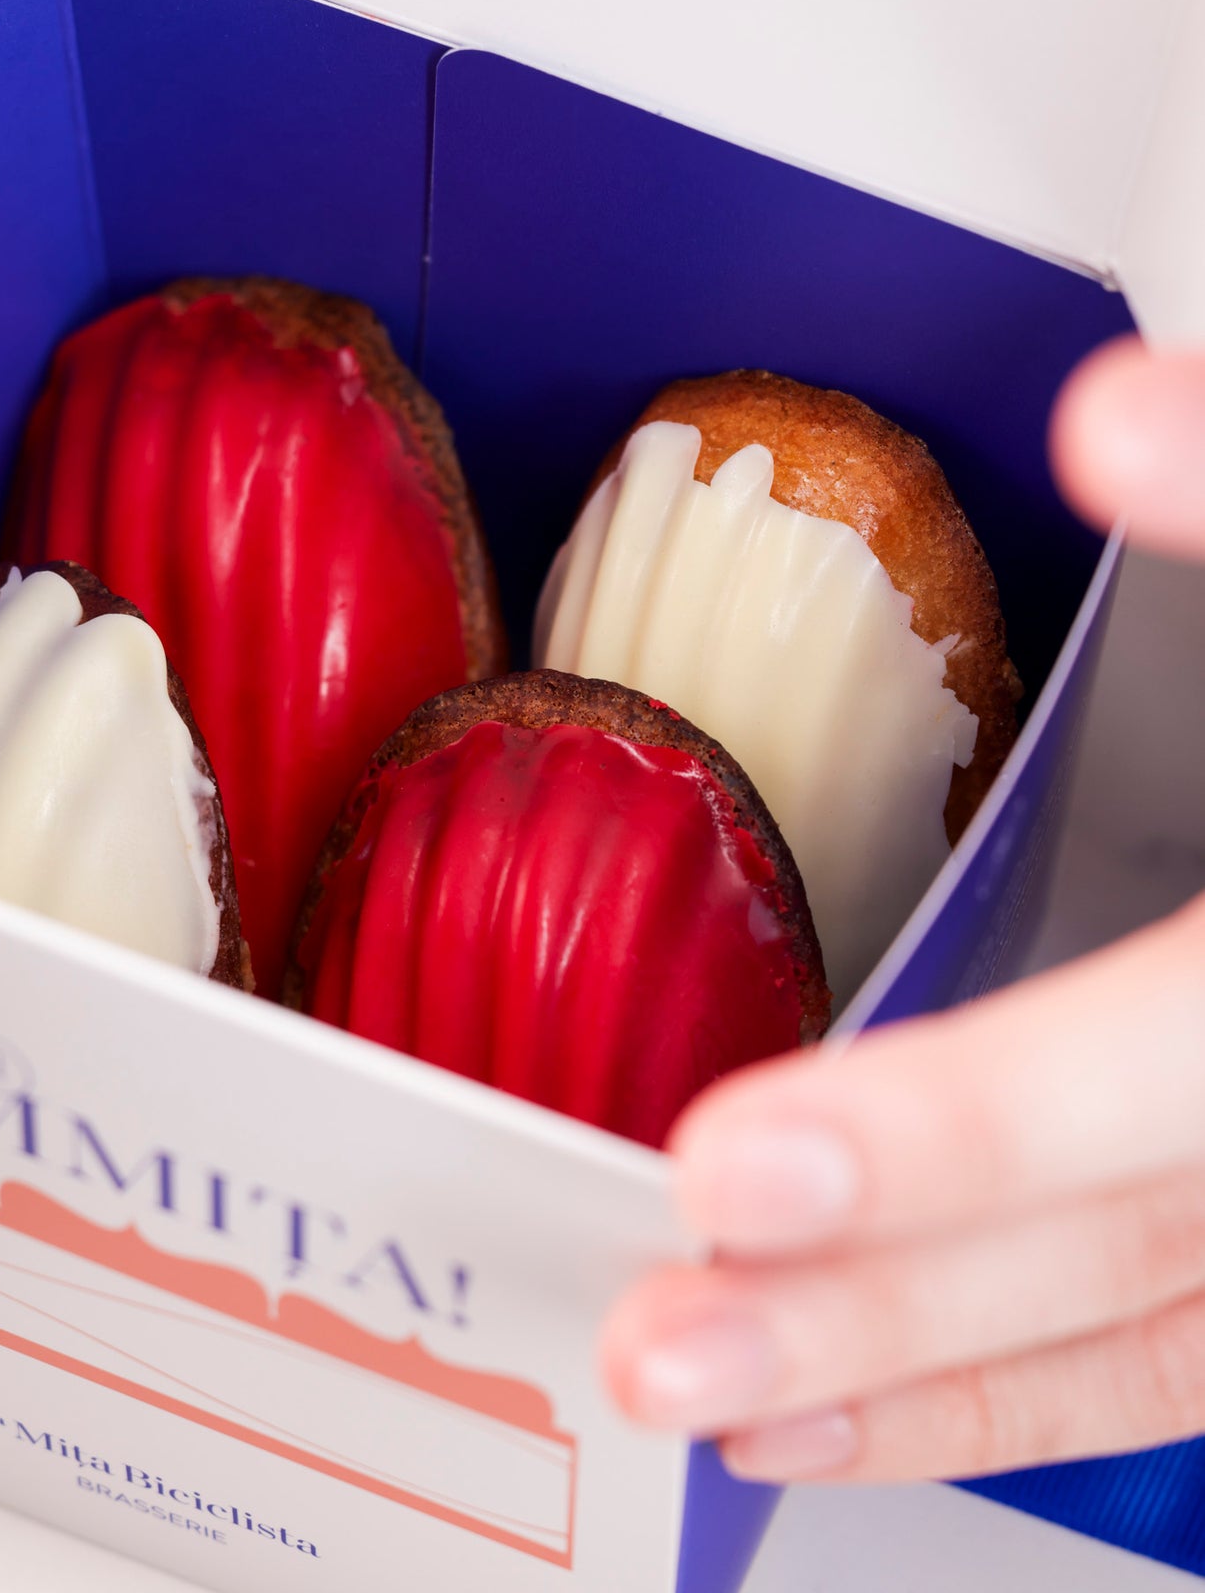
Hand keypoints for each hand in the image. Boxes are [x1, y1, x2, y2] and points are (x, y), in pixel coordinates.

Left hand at [601, 336, 1204, 1482]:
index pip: (1170, 1061)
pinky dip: (1013, 1394)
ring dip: (920, 1381)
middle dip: (890, 1301)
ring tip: (711, 1394)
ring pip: (1148, 1341)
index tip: (737, 1164)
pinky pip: (1176, 1362)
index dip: (972, 1126)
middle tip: (660, 1336)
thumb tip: (1113, 409)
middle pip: (1131, 1245)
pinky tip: (851, 1404)